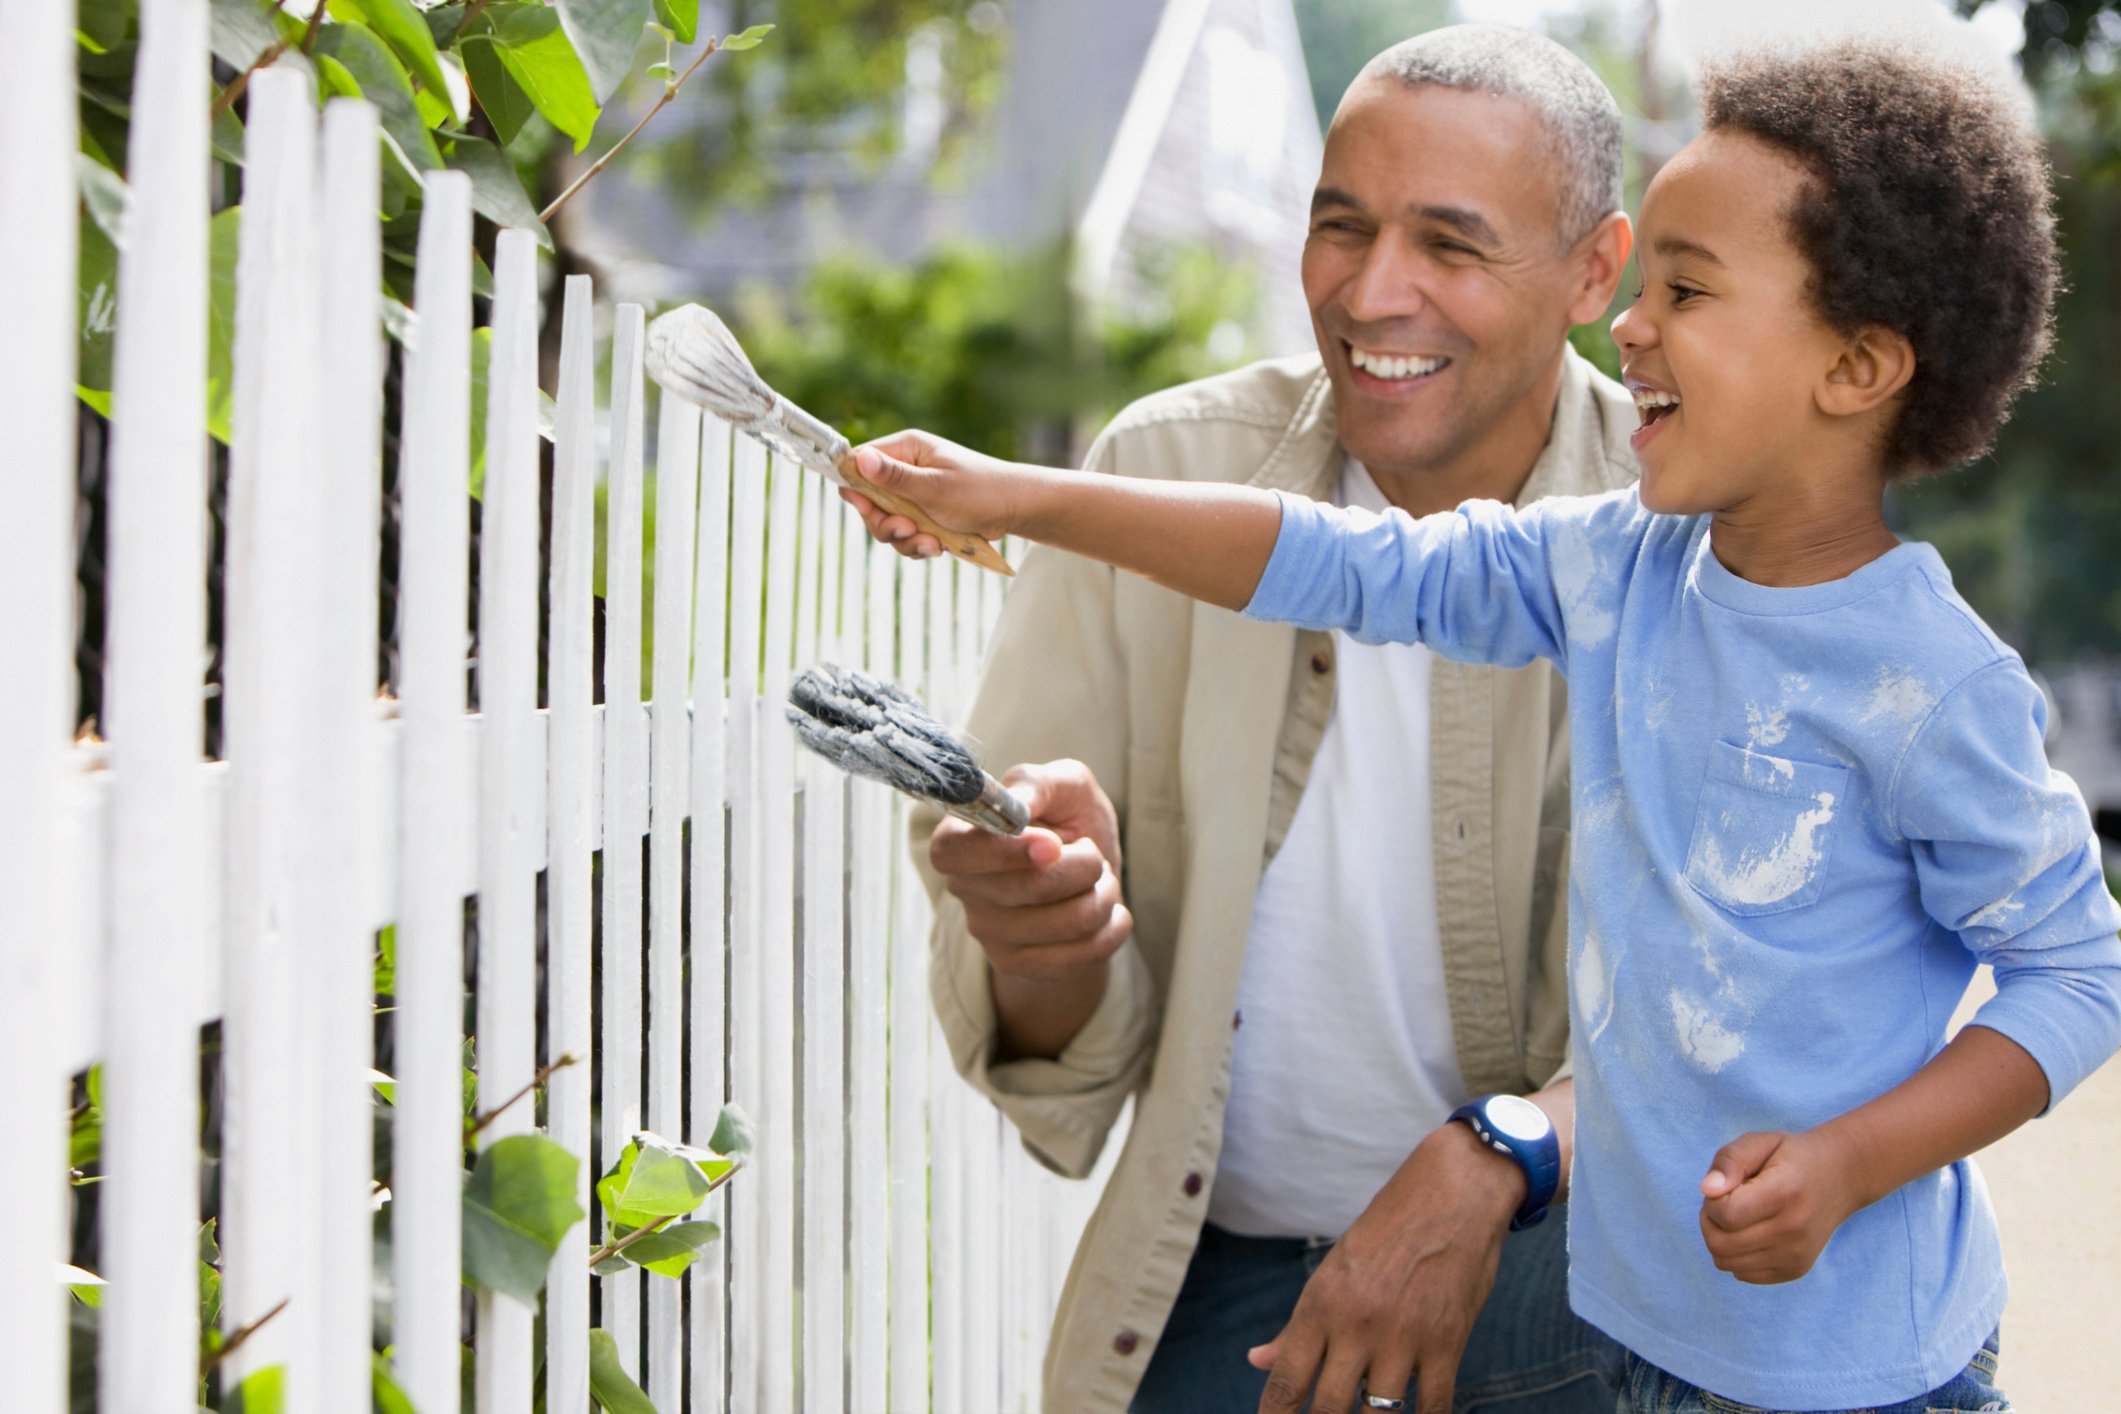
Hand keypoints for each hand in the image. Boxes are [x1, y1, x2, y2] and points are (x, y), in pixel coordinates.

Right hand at [842, 430, 1029, 558]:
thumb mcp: (934, 487)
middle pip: (870, 500)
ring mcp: (914, 493)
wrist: (1015, 510)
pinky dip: (918, 545)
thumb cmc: (979, 491)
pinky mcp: (924, 515)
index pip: (860, 463)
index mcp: (906, 449)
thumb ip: (895, 478)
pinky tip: (938, 547)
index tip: (868, 508)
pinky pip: (906, 535)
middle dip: (886, 523)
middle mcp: (906, 468)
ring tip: (932, 544)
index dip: (857, 488)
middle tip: (908, 530)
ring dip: (906, 539)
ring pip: (888, 523)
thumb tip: (860, 459)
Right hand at [929, 760, 1130, 1058]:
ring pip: (1069, 922)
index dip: (1006, 852)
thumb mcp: (1061, 785)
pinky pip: (1082, 954)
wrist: (1087, 877)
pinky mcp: (1018, 965)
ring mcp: (987, 933)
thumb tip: (1018, 806)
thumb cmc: (1067, 820)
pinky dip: (1112, 928)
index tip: (1053, 843)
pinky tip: (1108, 912)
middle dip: (1084, 865)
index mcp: (959, 838)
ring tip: (1101, 881)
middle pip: (1030, 888)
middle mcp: (964, 889)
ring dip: (1104, 894)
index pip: (956, 854)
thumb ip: (1037, 784)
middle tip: (1091, 853)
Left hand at [1248, 1122, 1524, 1413]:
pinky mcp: (1447, 1342)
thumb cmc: (1388, 1230)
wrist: (1452, 1192)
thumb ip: (1298, 1325)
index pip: (1288, 1381)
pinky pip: (1435, 1407)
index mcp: (1321, 1304)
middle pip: (1329, 1409)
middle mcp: (1357, 1324)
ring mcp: (1404, 1336)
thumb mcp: (1334, 1270)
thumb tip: (1257, 1360)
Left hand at [1698, 1129, 1863, 1283]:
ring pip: (1725, 1262)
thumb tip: (1707, 1190)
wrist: (1840, 1178)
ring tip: (1740, 1216)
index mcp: (1785, 1193)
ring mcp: (1797, 1256)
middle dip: (1710, 1220)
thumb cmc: (1791, 1157)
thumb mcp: (1759, 1142)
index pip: (1725, 1214)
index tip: (1728, 1186)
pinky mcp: (1795, 1270)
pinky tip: (1752, 1233)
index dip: (1712, 1200)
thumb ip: (1729, 1161)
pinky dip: (1736, 1255)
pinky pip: (1742, 1274)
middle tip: (1728, 1201)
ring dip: (1720, 1238)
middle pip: (1720, 1244)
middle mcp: (1794, 1231)